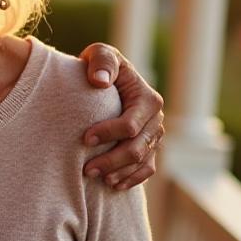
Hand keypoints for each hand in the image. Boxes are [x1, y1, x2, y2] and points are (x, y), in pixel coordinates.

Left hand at [78, 42, 164, 189]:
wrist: (106, 79)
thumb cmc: (101, 66)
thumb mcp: (100, 54)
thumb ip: (101, 62)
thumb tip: (99, 82)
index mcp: (148, 99)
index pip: (131, 125)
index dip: (108, 134)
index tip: (85, 139)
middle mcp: (156, 120)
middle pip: (137, 148)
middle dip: (112, 160)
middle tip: (87, 169)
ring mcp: (154, 136)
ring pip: (142, 162)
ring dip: (120, 173)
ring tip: (97, 178)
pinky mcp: (150, 148)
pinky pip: (146, 170)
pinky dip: (132, 179)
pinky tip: (114, 185)